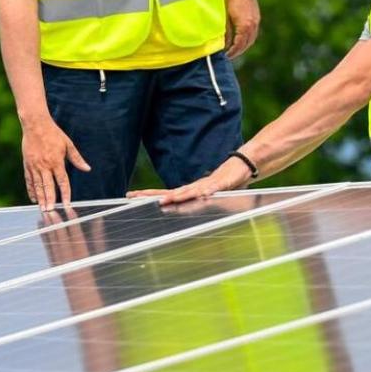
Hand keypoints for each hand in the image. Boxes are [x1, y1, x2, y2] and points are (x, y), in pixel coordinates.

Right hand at [21, 117, 89, 208]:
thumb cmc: (53, 133)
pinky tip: (34, 199)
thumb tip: (87, 169)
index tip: (67, 204)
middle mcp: (45, 165)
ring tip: (43, 209)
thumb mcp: (68, 144)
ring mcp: (34, 165)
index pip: (62, 181)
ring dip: (41, 198)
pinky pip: (29, 180)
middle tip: (51, 211)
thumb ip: (77, 158)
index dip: (65, 193)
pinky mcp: (27, 164)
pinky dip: (31, 190)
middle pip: (48, 186)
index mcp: (56, 161)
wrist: (35, 124)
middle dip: (50, 200)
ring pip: (38, 185)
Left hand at [128, 155, 252, 204]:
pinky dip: (208, 191)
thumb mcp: (203, 194)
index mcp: (188, 191)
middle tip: (135, 196)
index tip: (131, 195)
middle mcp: (194, 187)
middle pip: (171, 192)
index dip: (148, 195)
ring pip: (190, 191)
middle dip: (153, 195)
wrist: (239, 167)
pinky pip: (214, 188)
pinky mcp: (221, 185)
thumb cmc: (220, 183)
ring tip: (167, 200)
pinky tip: (204, 195)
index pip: (165, 193)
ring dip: (179, 196)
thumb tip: (176, 205)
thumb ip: (192, 199)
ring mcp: (207, 185)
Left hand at [224, 0, 259, 58]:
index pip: (239, 44)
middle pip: (247, 43)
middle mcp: (253, 24)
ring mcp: (256, 20)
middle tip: (230, 54)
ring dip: (244, 45)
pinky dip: (248, 38)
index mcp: (244, 26)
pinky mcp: (256, 17)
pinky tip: (241, 38)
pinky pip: (253, 32)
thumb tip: (224, 44)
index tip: (227, 55)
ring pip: (252, 38)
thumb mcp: (225, 16)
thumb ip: (226, 31)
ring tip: (235, 48)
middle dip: (239, 50)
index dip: (233, 52)